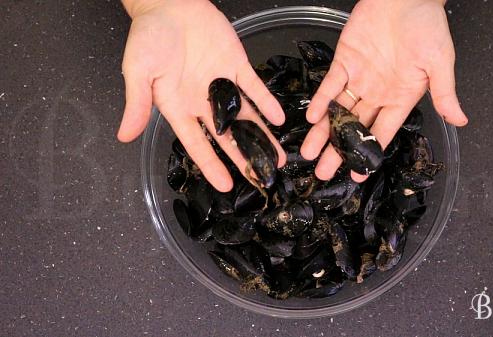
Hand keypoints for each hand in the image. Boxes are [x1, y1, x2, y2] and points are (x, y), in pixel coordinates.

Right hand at [117, 0, 285, 191]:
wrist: (168, 2)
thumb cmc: (148, 35)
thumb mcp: (138, 71)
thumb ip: (137, 104)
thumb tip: (124, 136)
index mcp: (178, 107)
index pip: (197, 144)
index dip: (211, 165)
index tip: (226, 185)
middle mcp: (202, 102)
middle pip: (227, 136)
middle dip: (244, 157)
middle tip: (262, 178)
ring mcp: (221, 84)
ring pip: (245, 116)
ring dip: (261, 136)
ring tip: (277, 156)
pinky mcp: (236, 65)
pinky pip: (253, 87)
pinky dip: (266, 102)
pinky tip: (278, 118)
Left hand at [300, 0, 466, 181]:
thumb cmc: (427, 25)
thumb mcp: (441, 62)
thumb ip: (445, 93)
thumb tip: (461, 120)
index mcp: (401, 98)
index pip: (383, 133)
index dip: (369, 154)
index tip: (358, 175)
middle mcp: (378, 93)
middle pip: (356, 128)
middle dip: (340, 151)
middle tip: (325, 173)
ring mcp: (360, 78)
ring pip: (339, 111)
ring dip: (324, 132)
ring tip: (310, 152)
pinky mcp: (345, 61)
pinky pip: (331, 85)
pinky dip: (321, 100)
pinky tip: (312, 117)